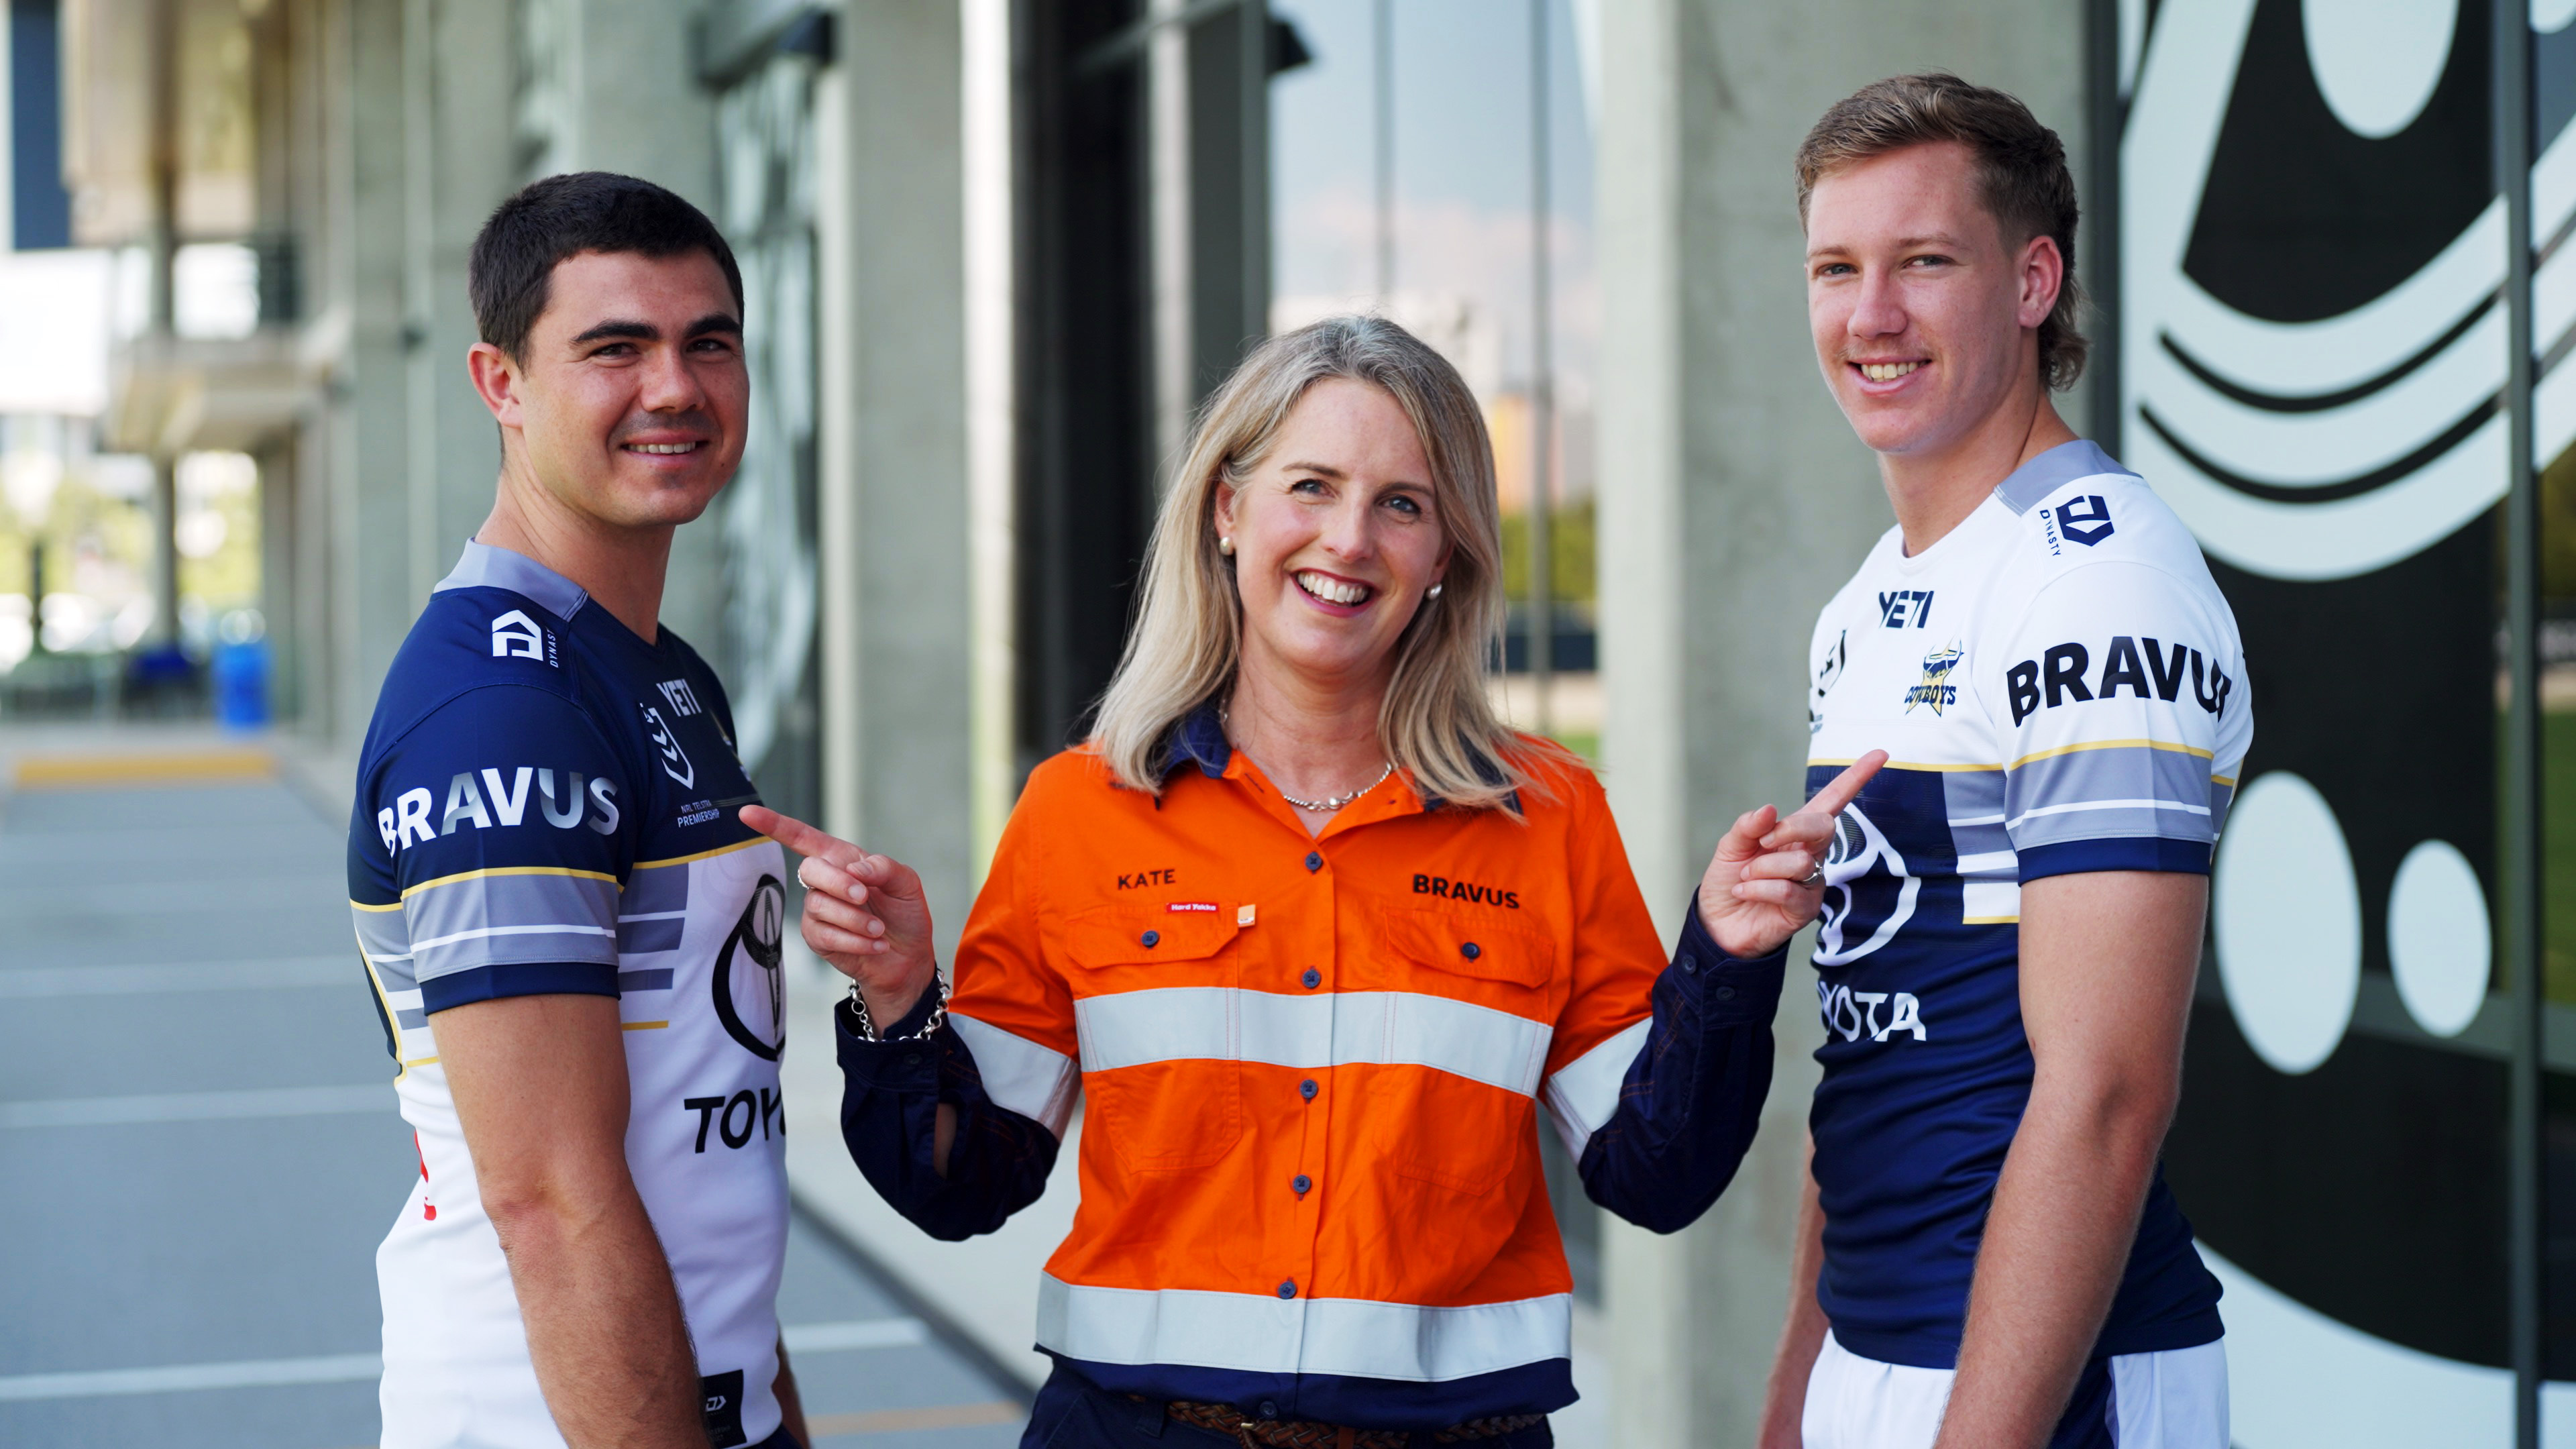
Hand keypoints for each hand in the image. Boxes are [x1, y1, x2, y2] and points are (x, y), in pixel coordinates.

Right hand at [741, 806, 938, 1026]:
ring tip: (878, 930)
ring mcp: (817, 910)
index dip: (774, 824)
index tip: (746, 813)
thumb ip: (883, 867)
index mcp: (843, 859)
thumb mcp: (906, 884)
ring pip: (819, 905)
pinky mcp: (817, 938)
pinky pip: (825, 935)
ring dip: (855, 919)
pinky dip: (855, 940)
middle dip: (839, 883)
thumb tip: (854, 868)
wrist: (907, 957)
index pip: (803, 837)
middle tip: (865, 897)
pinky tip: (875, 944)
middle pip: (810, 870)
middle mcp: (825, 881)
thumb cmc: (904, 915)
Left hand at [1696, 751, 1886, 958]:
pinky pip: (1787, 890)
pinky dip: (1757, 888)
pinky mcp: (1806, 909)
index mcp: (1796, 832)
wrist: (1718, 923)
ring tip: (1746, 877)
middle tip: (1761, 843)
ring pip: (1800, 862)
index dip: (1856, 777)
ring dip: (1762, 867)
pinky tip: (1745, 892)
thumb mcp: (1731, 846)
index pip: (1833, 800)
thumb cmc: (1729, 879)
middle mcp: (1811, 853)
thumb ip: (1748, 825)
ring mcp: (1812, 882)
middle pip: (1824, 826)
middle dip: (1790, 829)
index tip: (1881, 754)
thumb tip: (1770, 810)